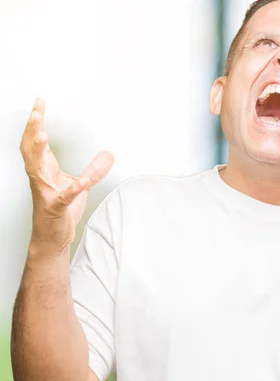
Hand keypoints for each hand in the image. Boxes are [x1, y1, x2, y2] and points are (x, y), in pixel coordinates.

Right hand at [20, 98, 113, 253]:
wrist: (54, 236)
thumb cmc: (61, 209)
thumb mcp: (82, 184)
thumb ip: (95, 169)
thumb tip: (108, 154)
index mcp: (45, 169)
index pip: (36, 141)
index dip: (36, 122)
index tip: (39, 103)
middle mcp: (41, 178)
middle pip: (30, 150)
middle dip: (32, 130)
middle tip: (36, 113)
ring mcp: (47, 193)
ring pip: (37, 170)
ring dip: (39, 152)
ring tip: (44, 136)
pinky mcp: (57, 208)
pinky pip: (64, 197)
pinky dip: (73, 189)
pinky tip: (82, 181)